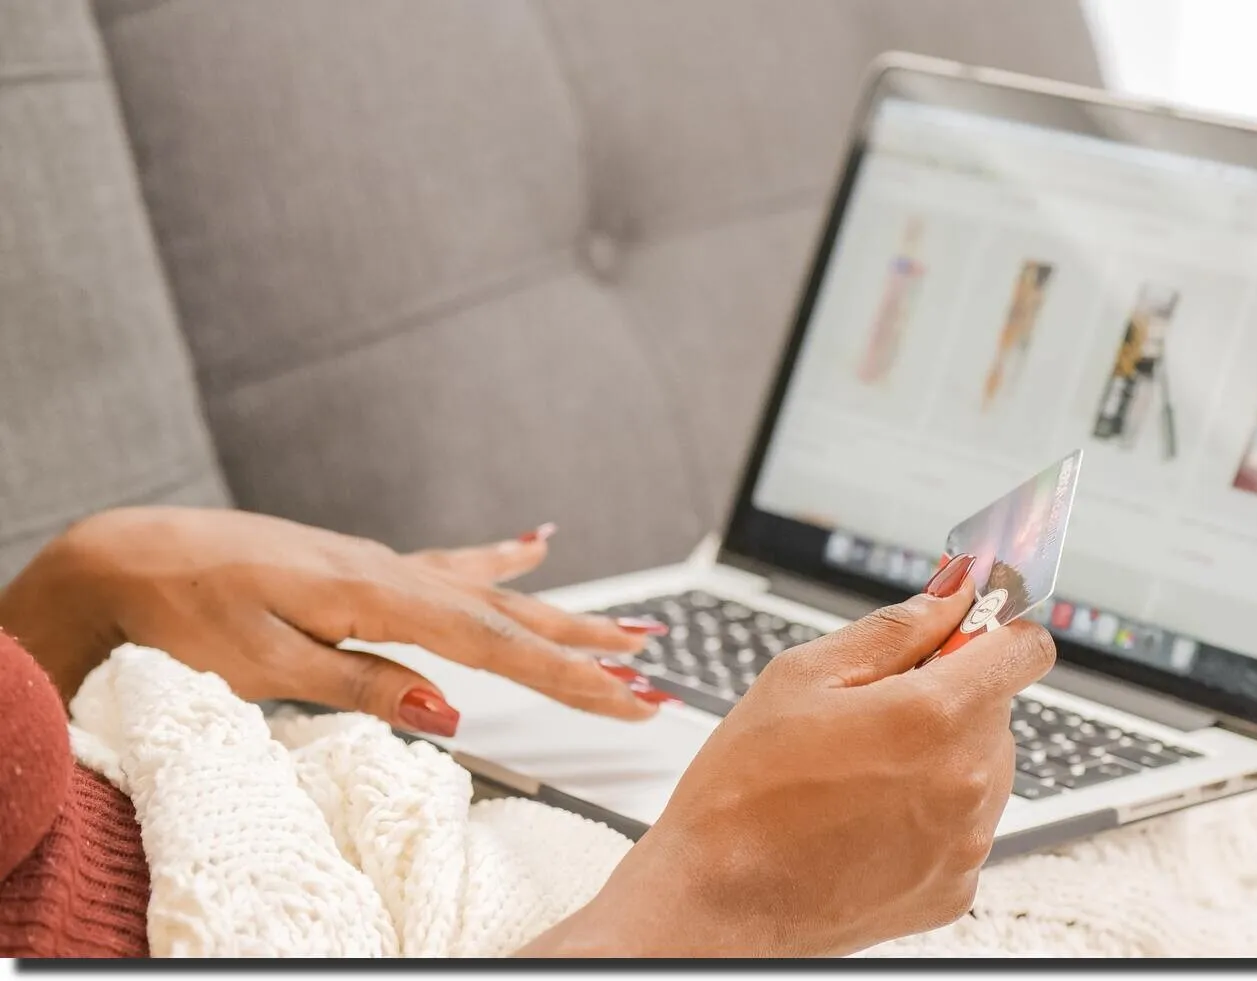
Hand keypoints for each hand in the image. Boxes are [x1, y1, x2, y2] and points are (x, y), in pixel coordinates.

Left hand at [0, 507, 668, 732]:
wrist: (132, 555)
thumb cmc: (188, 612)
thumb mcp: (267, 664)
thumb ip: (365, 684)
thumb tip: (452, 708)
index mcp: (381, 599)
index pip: (499, 647)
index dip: (572, 678)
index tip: (632, 700)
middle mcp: (396, 574)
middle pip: (514, 616)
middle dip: (589, 648)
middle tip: (657, 669)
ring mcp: (387, 566)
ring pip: (497, 593)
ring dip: (565, 612)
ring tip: (630, 624)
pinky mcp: (368, 568)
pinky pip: (457, 564)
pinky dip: (504, 558)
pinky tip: (538, 540)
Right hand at [525, 555, 1056, 956]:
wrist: (716, 904)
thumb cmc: (744, 793)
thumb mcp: (802, 676)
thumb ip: (894, 627)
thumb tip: (953, 592)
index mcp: (936, 716)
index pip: (1025, 649)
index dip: (996, 630)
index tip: (967, 632)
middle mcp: (968, 782)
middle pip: (997, 709)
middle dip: (948, 697)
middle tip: (873, 715)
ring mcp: (967, 842)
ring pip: (982, 768)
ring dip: (942, 757)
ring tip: (860, 775)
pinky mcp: (954, 887)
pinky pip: (964, 826)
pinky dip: (930, 815)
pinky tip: (867, 819)